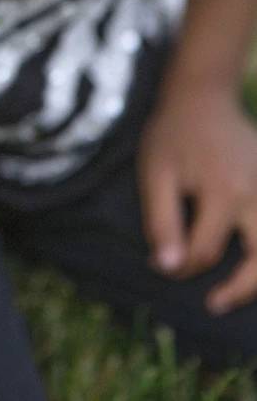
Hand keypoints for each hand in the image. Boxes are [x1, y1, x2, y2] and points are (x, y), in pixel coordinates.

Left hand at [137, 82, 256, 314]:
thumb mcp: (155, 174)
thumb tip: (168, 267)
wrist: (201, 98)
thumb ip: (161, 221)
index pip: (205, 251)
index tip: (163, 265)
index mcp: (224, 194)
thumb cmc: (172, 135)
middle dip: (239, 290)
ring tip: (237, 291)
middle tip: (213, 304)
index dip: (180, 265)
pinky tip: (251, 258)